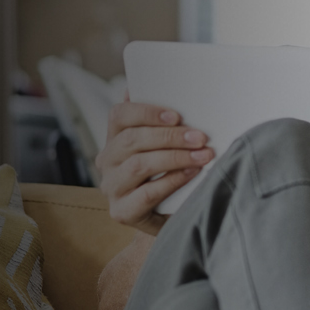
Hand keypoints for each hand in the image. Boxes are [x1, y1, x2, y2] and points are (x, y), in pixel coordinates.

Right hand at [97, 96, 214, 226]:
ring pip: (139, 165)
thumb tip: (166, 92)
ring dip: (175, 157)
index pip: (119, 115)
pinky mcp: (122, 212)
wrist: (167, 218)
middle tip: (200, 138)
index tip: (176, 115)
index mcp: (113, 140)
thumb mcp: (162, 147)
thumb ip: (160, 123)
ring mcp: (111, 188)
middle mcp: (107, 162)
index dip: (146, 112)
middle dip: (170, 136)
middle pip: (132, 140)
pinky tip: (192, 174)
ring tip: (203, 156)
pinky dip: (172, 181)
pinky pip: (147, 193)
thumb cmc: (167, 175)